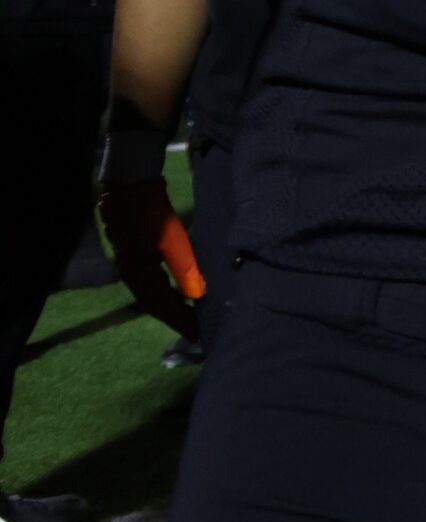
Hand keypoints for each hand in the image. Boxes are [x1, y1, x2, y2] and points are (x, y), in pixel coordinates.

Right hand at [97, 176, 203, 337]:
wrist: (131, 186)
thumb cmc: (152, 213)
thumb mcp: (173, 241)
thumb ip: (184, 268)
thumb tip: (197, 295)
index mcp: (138, 275)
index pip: (161, 306)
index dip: (180, 321)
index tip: (198, 335)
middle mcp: (131, 274)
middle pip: (156, 303)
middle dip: (177, 317)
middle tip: (197, 330)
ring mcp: (131, 264)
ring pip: (154, 293)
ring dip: (172, 305)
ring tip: (192, 315)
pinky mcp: (137, 254)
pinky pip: (152, 281)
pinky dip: (167, 291)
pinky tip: (180, 291)